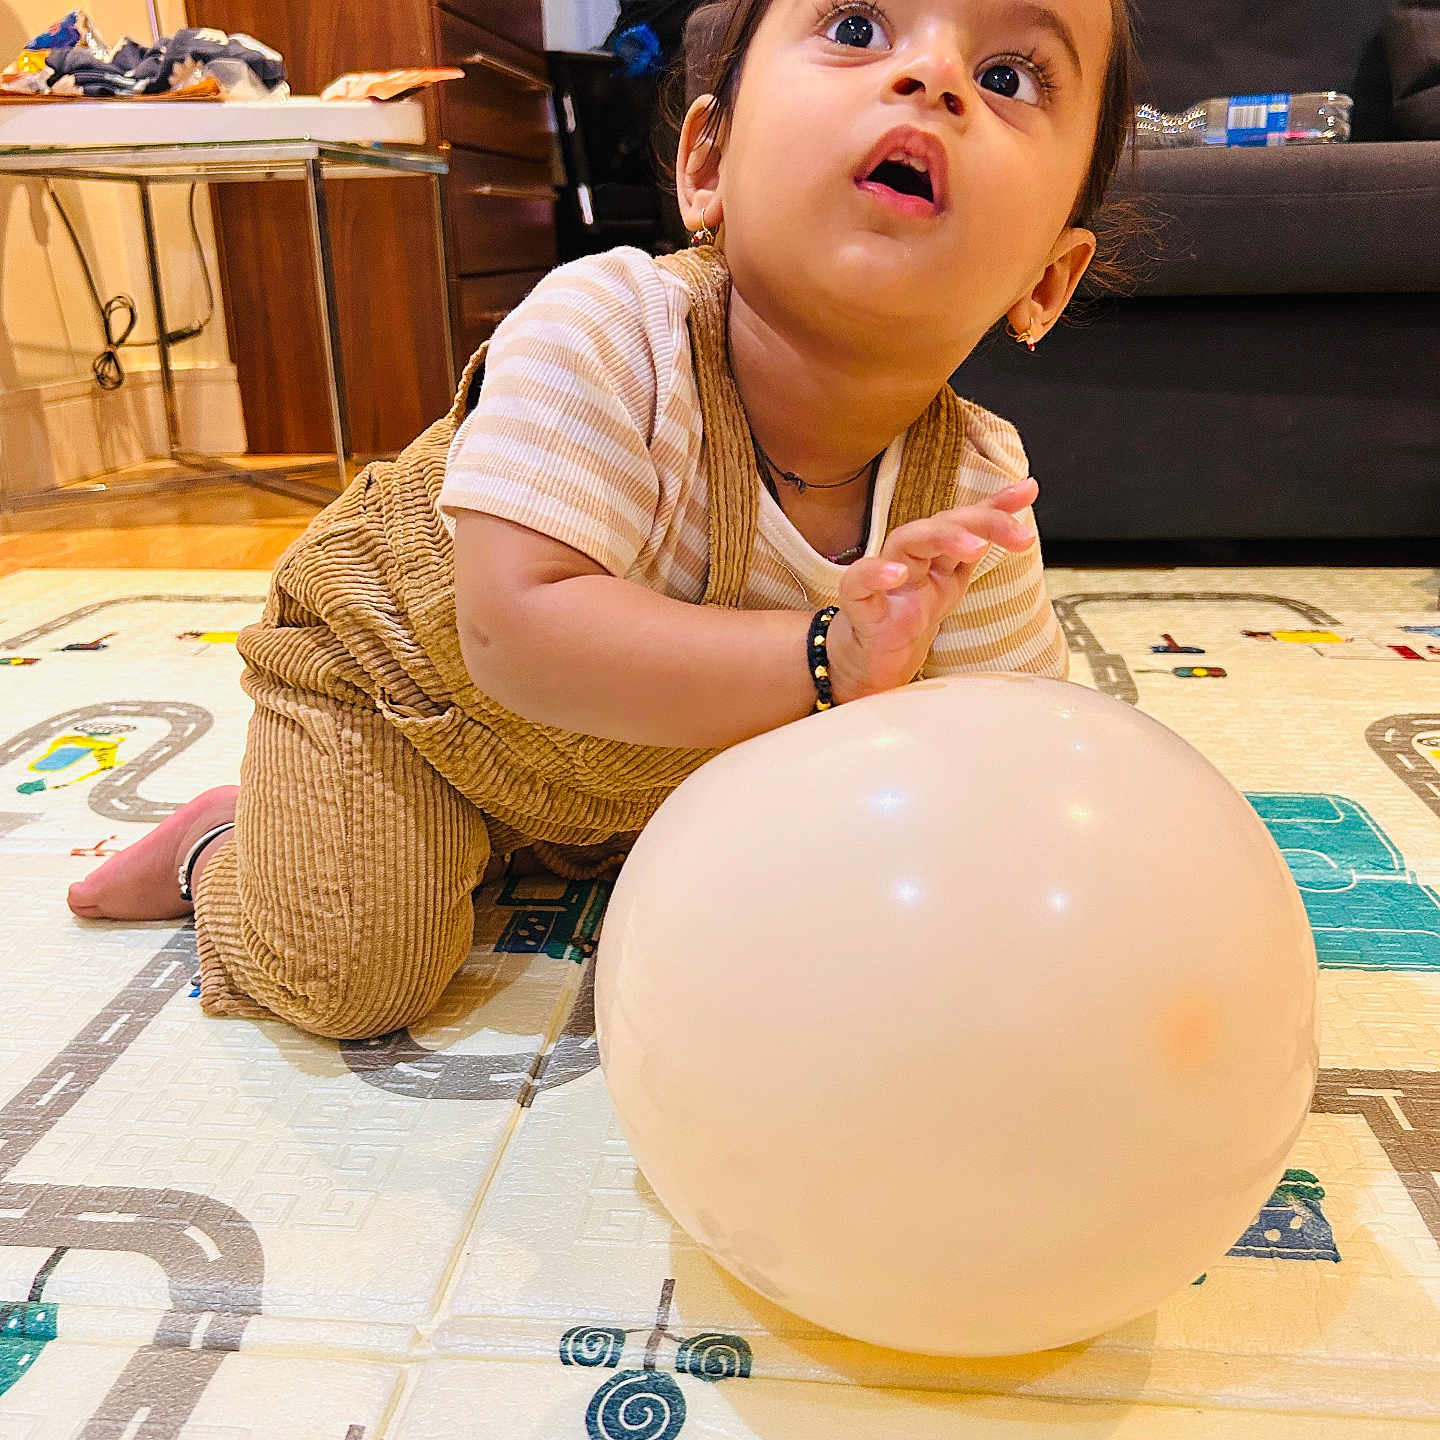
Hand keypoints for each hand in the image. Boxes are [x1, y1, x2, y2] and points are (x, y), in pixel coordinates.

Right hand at [826, 478, 1039, 702]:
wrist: (871, 663)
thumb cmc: (906, 618)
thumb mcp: (952, 582)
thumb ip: (980, 546)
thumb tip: (1025, 510)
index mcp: (933, 556)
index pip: (963, 520)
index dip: (996, 504)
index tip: (1029, 491)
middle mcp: (910, 559)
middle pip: (939, 524)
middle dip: (978, 522)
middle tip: (1018, 536)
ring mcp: (885, 581)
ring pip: (905, 541)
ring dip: (940, 537)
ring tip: (975, 548)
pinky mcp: (859, 607)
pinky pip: (857, 583)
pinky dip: (874, 574)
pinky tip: (897, 575)